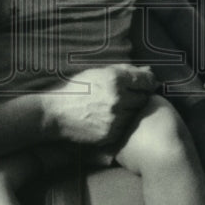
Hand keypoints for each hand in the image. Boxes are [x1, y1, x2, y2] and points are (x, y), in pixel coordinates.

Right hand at [43, 64, 157, 145]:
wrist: (55, 113)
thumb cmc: (76, 89)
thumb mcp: (97, 72)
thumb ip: (124, 70)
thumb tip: (150, 72)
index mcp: (114, 79)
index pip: (145, 81)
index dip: (148, 83)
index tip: (145, 84)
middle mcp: (117, 99)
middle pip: (143, 98)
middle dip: (138, 96)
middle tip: (128, 96)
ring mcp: (115, 118)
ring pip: (136, 115)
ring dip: (131, 111)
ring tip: (117, 108)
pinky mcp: (111, 134)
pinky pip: (125, 128)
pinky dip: (122, 124)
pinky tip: (110, 119)